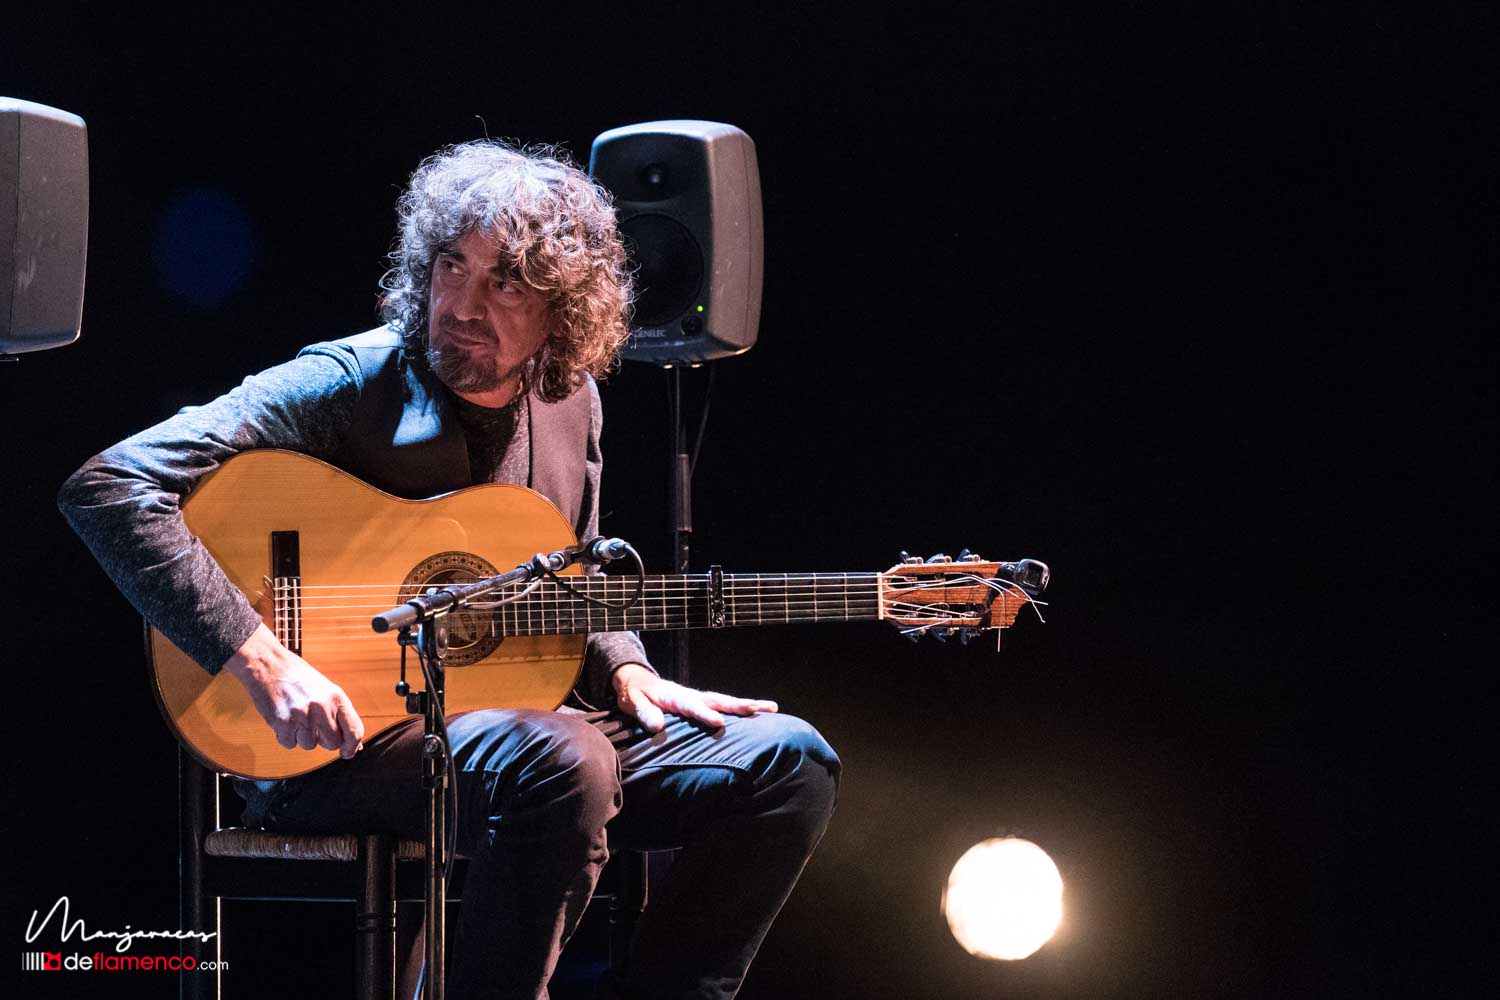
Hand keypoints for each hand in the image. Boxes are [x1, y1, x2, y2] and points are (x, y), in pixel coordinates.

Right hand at [221, 623, 365, 757]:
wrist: (269, 664)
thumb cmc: (297, 676)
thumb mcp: (326, 690)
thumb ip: (340, 714)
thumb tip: (354, 742)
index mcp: (337, 697)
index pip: (354, 731)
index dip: (352, 746)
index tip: (348, 752)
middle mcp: (322, 707)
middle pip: (332, 743)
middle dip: (324, 739)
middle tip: (314, 725)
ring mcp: (302, 716)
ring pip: (309, 745)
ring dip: (303, 737)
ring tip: (297, 717)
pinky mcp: (282, 723)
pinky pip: (289, 743)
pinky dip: (286, 736)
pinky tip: (285, 719)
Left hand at [611, 663, 778, 732]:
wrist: (637, 683)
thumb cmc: (634, 694)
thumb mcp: (632, 702)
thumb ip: (644, 712)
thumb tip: (657, 726)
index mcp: (675, 696)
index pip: (692, 706)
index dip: (705, 714)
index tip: (719, 723)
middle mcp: (692, 696)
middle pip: (718, 700)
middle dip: (738, 705)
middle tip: (758, 709)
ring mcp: (699, 699)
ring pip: (726, 702)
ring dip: (749, 705)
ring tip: (772, 707)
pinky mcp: (702, 705)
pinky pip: (724, 707)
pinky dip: (743, 710)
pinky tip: (760, 715)